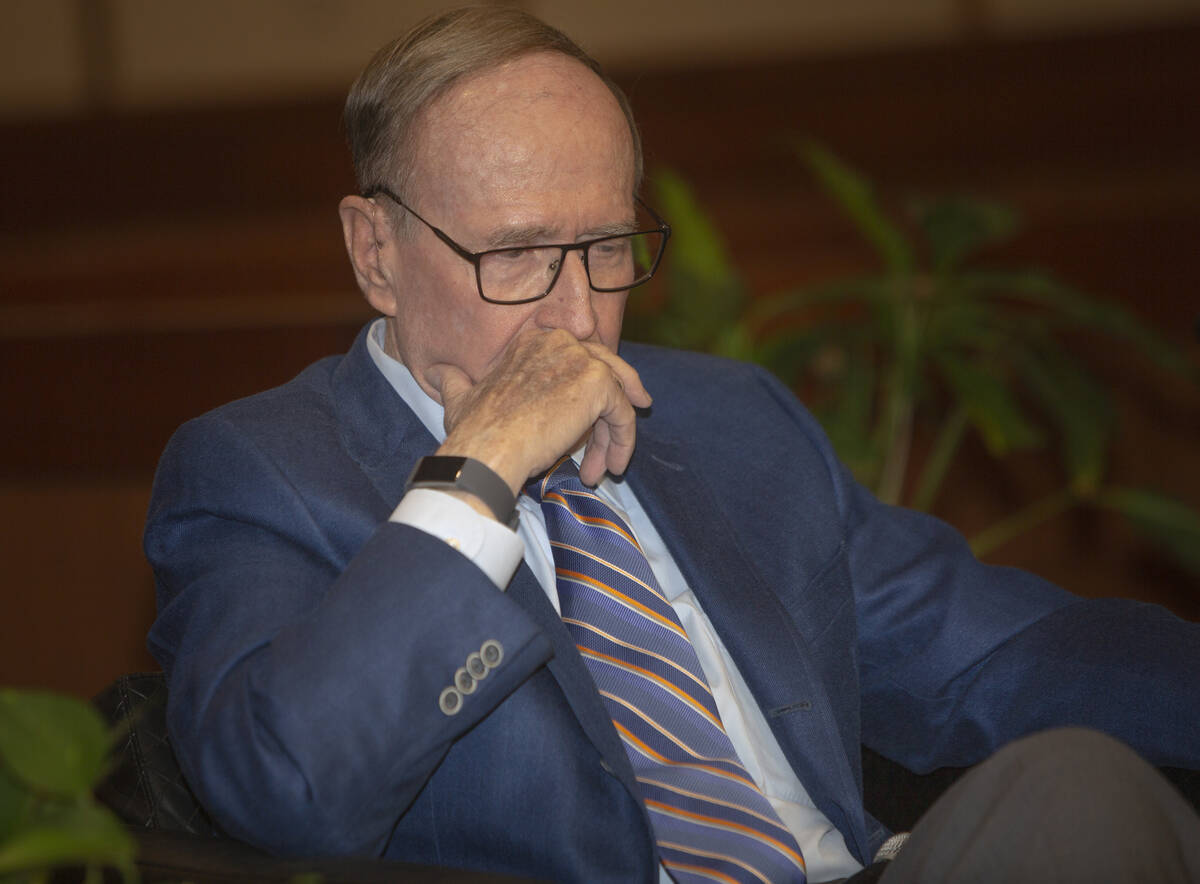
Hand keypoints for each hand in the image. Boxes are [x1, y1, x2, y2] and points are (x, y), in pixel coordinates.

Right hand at [426, 329, 650, 493]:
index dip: (591, 381)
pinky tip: (611, 466)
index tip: (599, 408)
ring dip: (611, 437)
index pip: (576, 358)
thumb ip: (455, 381)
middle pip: (603, 370)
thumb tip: (437, 373)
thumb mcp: (458, 397)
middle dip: (617, 401)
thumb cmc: (472, 432)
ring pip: (614, 397)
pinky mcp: (598, 383)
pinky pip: (623, 414)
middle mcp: (559, 341)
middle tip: (621, 435)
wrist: (486, 450)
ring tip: (600, 471)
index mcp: (532, 342)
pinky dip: (622, 442)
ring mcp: (581, 359)